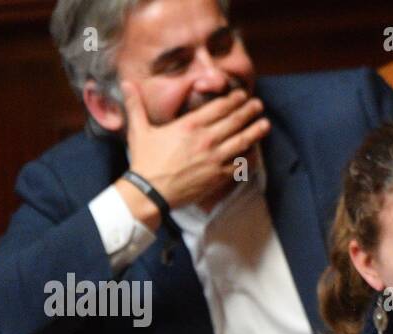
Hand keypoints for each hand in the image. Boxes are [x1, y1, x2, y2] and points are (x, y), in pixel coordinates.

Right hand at [120, 79, 269, 209]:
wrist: (151, 191)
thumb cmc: (145, 161)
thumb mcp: (139, 130)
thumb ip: (136, 105)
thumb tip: (126, 83)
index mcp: (189, 125)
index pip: (218, 108)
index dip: (233, 100)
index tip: (242, 95)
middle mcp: (206, 140)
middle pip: (234, 121)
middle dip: (249, 111)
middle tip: (258, 105)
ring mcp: (215, 159)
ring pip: (242, 141)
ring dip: (256, 131)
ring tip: (266, 124)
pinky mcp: (219, 176)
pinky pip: (241, 165)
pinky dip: (251, 157)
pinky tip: (257, 152)